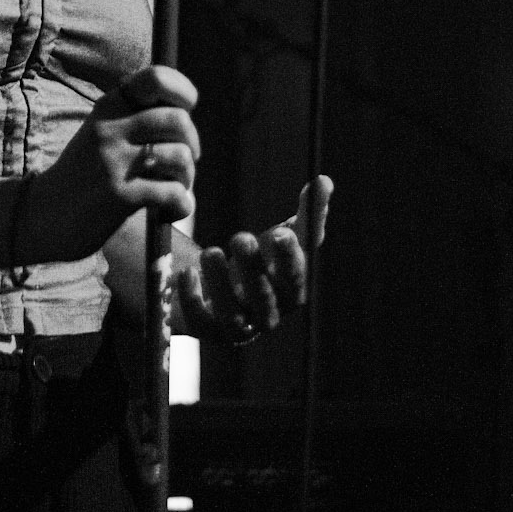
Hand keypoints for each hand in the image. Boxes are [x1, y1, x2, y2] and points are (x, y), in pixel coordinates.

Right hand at [29, 66, 200, 261]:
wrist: (42, 216)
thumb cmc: (83, 176)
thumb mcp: (101, 134)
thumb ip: (134, 121)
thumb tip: (185, 118)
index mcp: (108, 107)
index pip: (156, 78)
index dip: (183, 91)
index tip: (187, 110)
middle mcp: (110, 127)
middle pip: (178, 119)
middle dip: (192, 144)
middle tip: (184, 164)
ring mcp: (114, 161)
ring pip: (180, 156)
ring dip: (187, 179)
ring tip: (174, 191)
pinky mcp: (120, 195)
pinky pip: (173, 192)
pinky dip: (182, 205)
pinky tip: (169, 213)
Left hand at [178, 176, 332, 343]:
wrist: (222, 289)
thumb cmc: (262, 261)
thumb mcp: (283, 237)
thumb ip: (307, 214)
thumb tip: (324, 181)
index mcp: (290, 293)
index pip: (296, 281)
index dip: (290, 259)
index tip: (281, 232)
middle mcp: (267, 316)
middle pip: (264, 301)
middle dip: (254, 270)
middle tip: (241, 237)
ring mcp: (237, 328)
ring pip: (232, 317)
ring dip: (221, 284)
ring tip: (211, 251)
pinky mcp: (206, 330)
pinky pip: (200, 323)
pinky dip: (193, 300)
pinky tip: (188, 271)